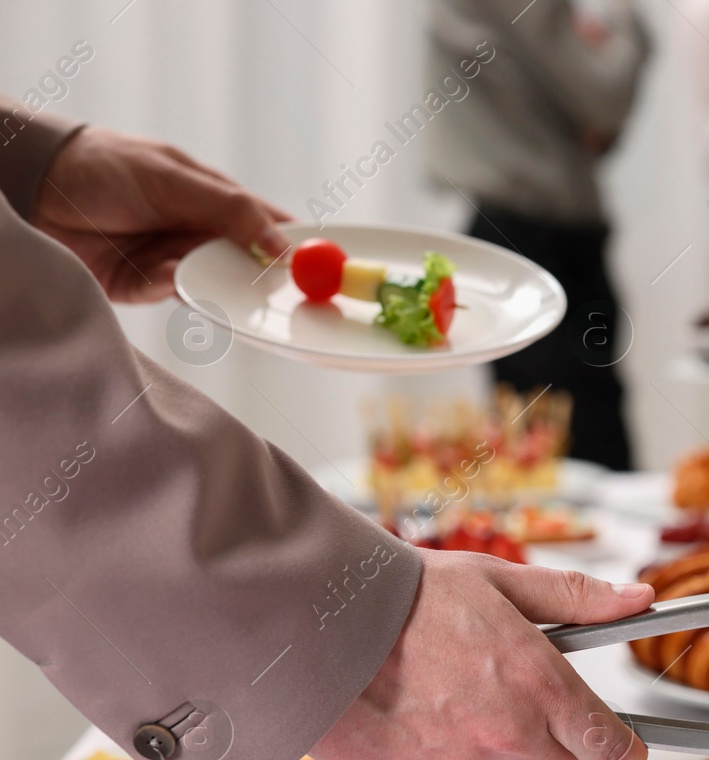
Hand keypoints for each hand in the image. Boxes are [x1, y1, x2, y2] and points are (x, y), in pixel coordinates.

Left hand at [33, 126, 289, 302]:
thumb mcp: (174, 179)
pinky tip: (167, 275)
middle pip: (249, 264)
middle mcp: (198, 232)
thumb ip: (231, 210)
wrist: (31, 186)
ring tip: (234, 289)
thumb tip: (282, 245)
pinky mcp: (143, 286)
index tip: (328, 265)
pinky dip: (175, 290)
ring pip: (216, 285)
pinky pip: (172, 296)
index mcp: (214, 199)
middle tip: (293, 296)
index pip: (270, 224)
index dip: (299, 245)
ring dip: (223, 288)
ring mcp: (173, 260)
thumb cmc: (104, 165)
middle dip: (269, 280)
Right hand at [311, 550, 652, 759]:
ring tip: (449, 686)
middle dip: (561, 746)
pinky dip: (444, 750)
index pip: (608, 745)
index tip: (629, 748)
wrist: (317, 624)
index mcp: (537, 680)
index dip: (625, 751)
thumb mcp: (502, 581)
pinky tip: (417, 706)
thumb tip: (638, 600)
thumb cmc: (409, 595)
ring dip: (493, 740)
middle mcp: (507, 730)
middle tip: (528, 702)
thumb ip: (578, 599)